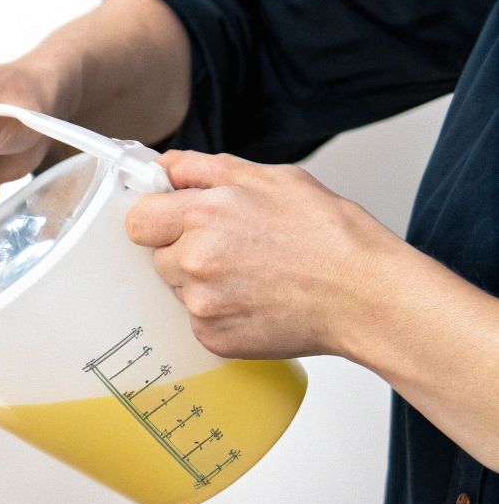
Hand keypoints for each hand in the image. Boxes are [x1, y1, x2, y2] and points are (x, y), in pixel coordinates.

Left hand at [125, 151, 403, 359]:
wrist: (366, 295)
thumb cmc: (331, 236)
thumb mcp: (272, 178)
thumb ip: (206, 170)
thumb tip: (166, 167)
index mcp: (204, 215)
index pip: (137, 219)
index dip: (157, 217)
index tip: (173, 220)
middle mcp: (195, 261)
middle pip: (158, 255)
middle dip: (185, 249)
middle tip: (234, 248)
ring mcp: (202, 304)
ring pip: (178, 288)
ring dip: (202, 281)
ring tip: (253, 274)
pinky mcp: (212, 337)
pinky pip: (197, 319)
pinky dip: (219, 311)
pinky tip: (256, 300)